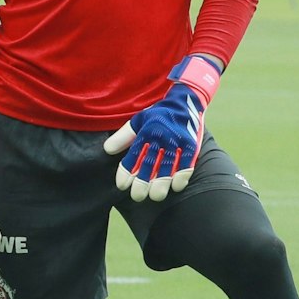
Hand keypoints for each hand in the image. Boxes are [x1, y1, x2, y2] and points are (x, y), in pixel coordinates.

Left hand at [103, 55, 220, 201]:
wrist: (186, 101)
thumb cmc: (159, 114)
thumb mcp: (138, 120)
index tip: (122, 185)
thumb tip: (107, 150)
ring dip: (161, 184)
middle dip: (142, 183)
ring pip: (168, 167)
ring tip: (155, 196)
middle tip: (137, 196)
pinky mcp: (191, 145)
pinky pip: (187, 164)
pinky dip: (181, 176)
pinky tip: (175, 187)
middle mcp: (161, 137)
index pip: (134, 155)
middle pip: (150, 164)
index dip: (126, 171)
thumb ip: (123, 136)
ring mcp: (177, 142)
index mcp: (146, 131)